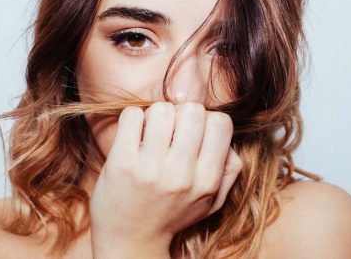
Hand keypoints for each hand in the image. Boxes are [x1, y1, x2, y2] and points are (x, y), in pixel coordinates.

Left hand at [89, 102, 243, 257]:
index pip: (221, 123)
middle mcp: (181, 175)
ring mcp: (149, 168)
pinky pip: (132, 115)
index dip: (207, 120)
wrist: (130, 241)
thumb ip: (228, 171)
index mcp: (206, 181)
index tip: (193, 133)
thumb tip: (229, 141)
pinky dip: (133, 119)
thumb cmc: (172, 214)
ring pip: (161, 109)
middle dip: (182, 113)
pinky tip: (133, 136)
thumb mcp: (210, 201)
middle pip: (192, 110)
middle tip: (171, 130)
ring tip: (152, 134)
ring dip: (156, 115)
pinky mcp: (121, 162)